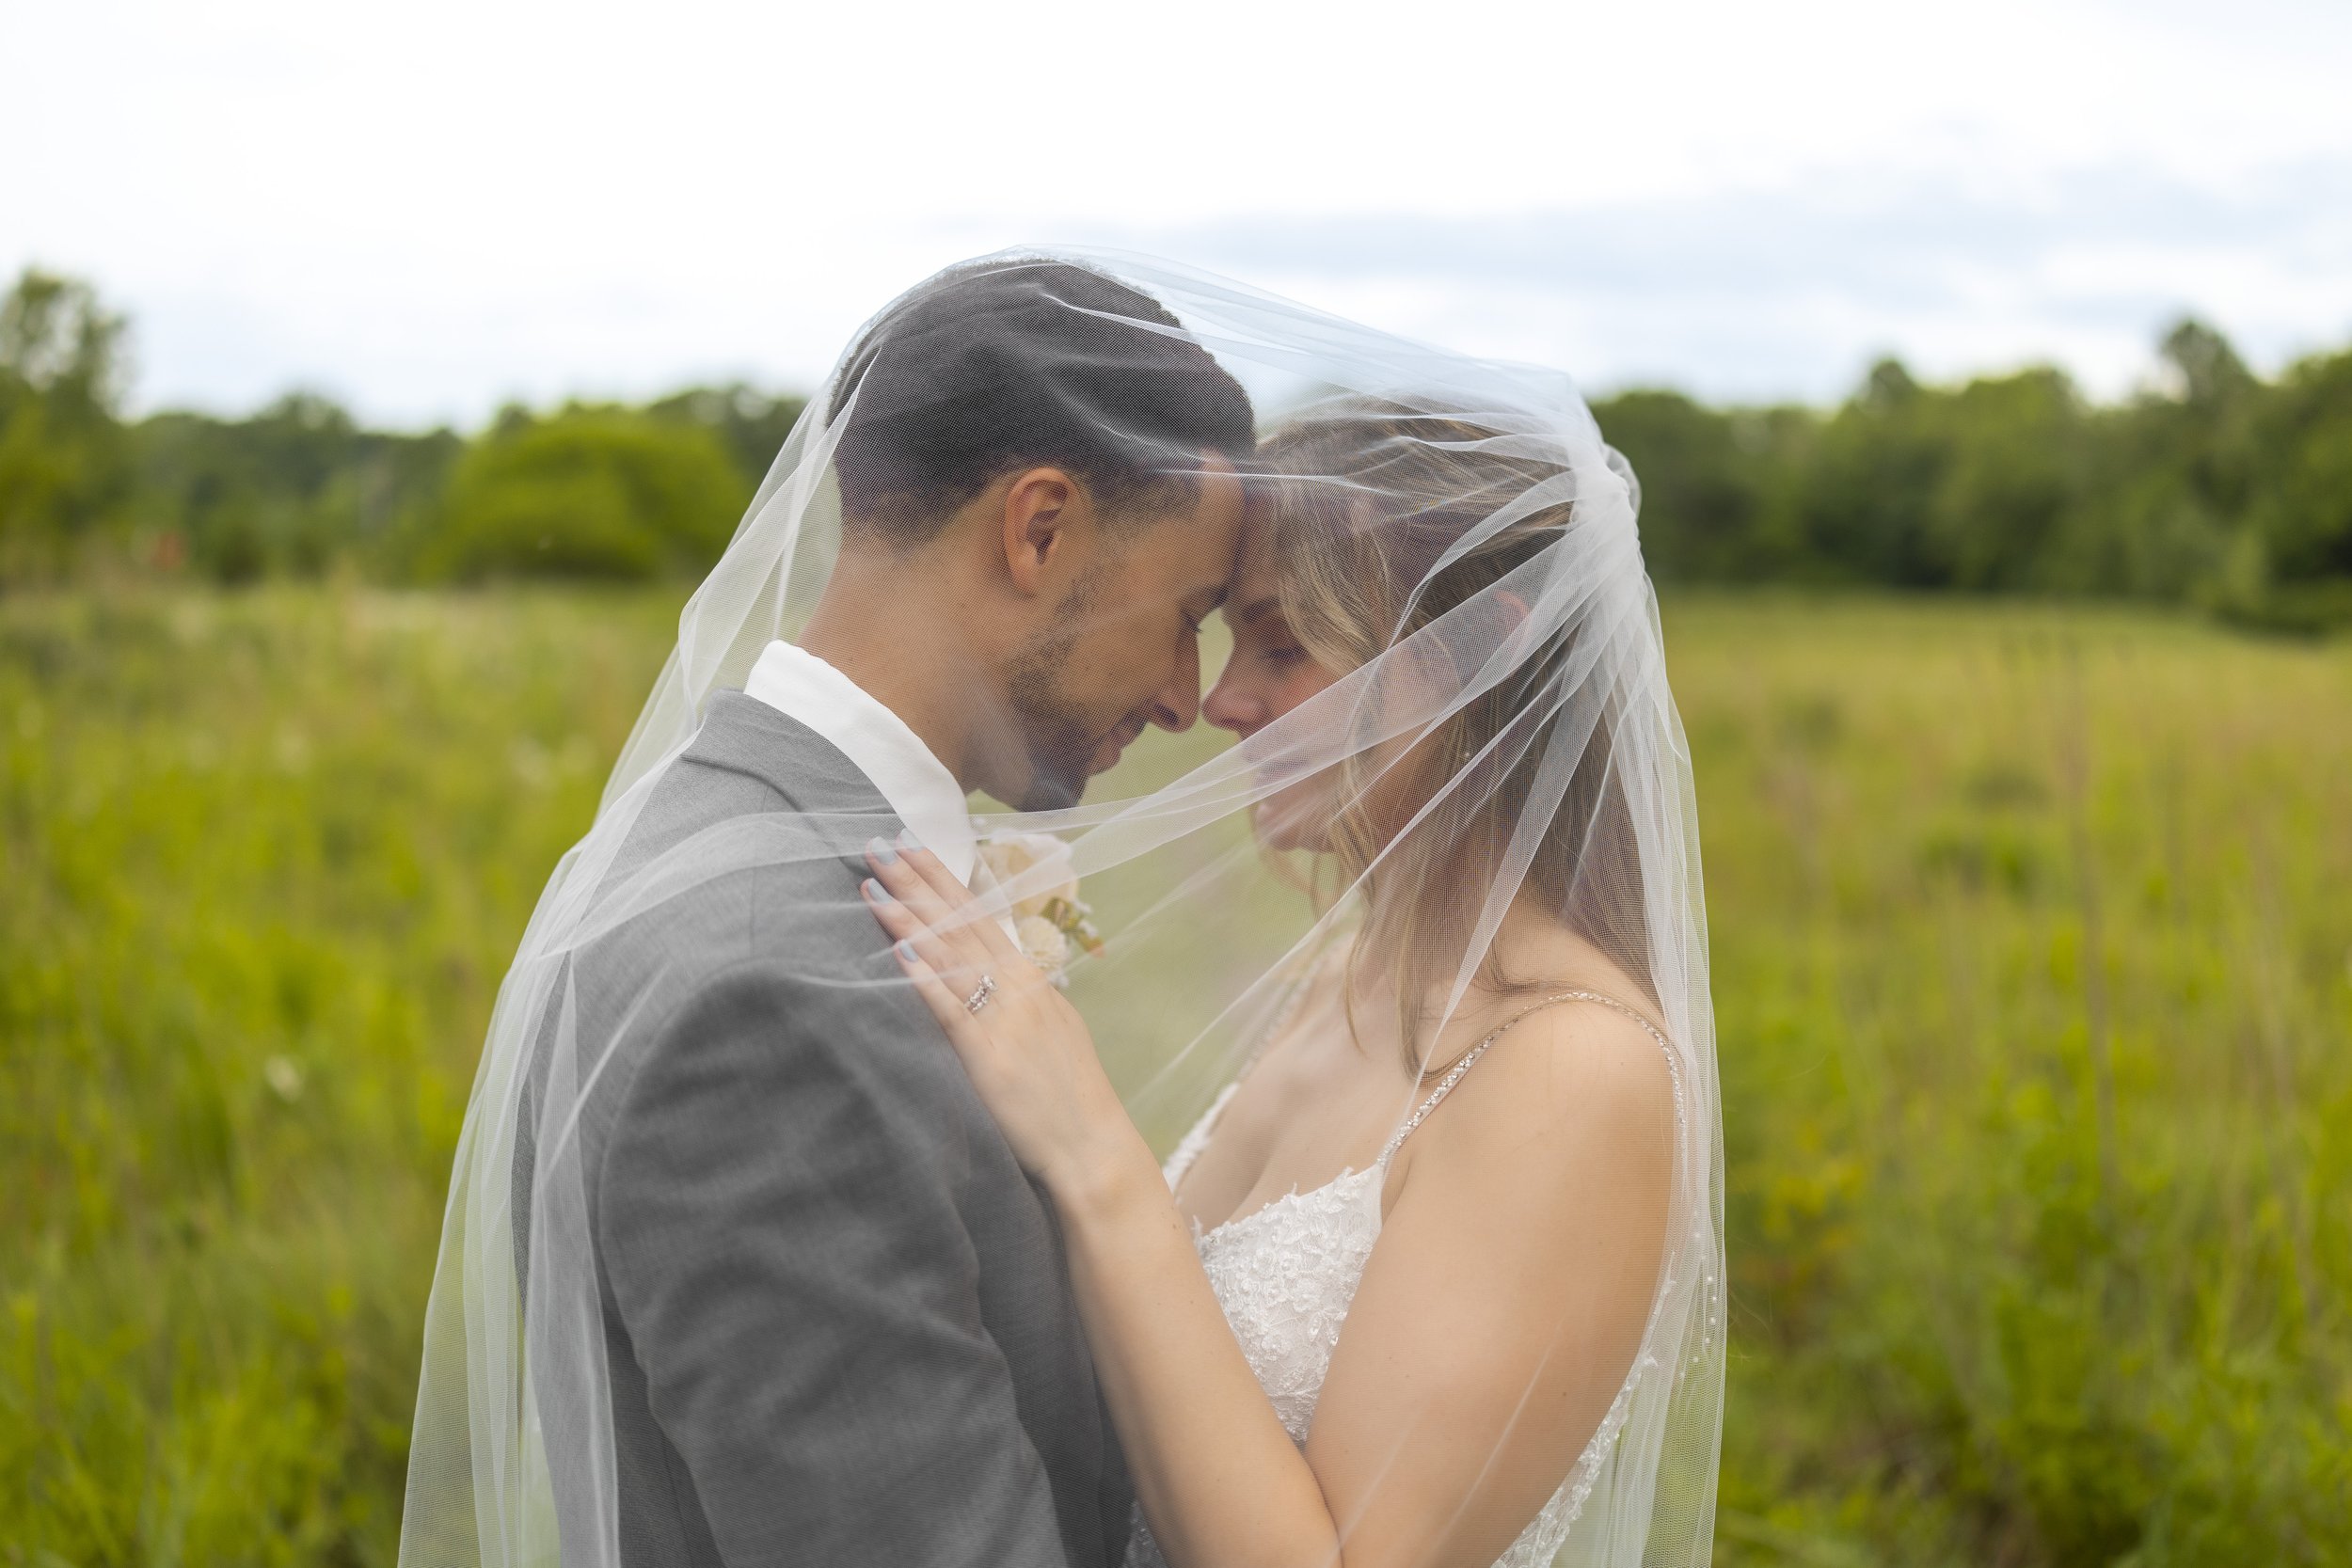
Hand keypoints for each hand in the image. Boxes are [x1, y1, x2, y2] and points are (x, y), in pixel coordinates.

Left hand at [861, 836, 1143, 1204]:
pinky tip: (898, 949)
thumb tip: (986, 975)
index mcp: (1030, 978)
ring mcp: (1004, 1017)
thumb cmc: (1069, 1094)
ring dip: (909, 916)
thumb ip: (1018, 998)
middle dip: (918, 880)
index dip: (943, 880)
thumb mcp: (1050, 1028)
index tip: (913, 847)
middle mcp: (1018, 986)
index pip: (979, 916)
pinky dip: (924, 975)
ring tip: (874, 883)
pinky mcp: (988, 1054)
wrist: (1092, 1145)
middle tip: (880, 842)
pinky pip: (951, 1007)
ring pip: (950, 954)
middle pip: (959, 922)